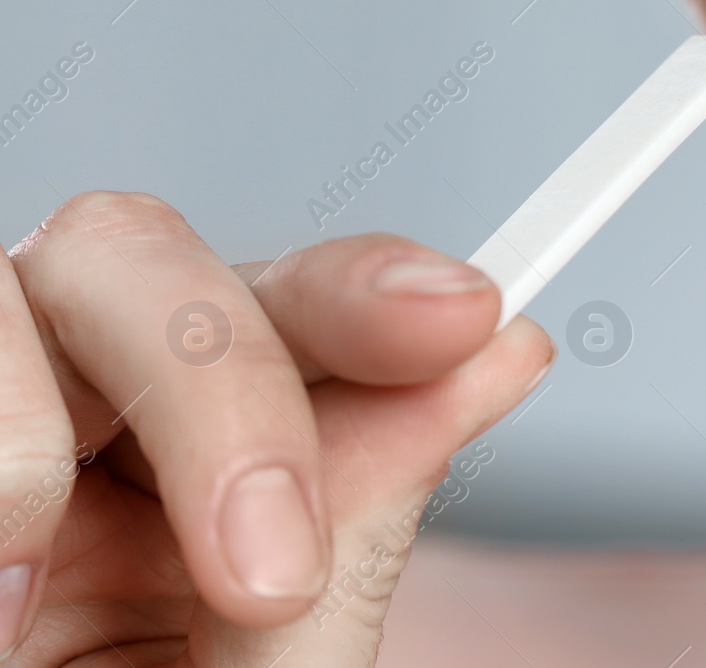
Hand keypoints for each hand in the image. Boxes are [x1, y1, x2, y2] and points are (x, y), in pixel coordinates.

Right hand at [0, 191, 553, 666]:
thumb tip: (497, 358)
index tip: (467, 315)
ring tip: (26, 606)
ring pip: (25, 284)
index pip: (298, 310)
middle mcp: (88, 411)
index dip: (374, 293)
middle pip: (152, 259)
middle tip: (261, 572)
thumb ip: (351, 532)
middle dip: (227, 389)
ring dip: (29, 444)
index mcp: (202, 454)